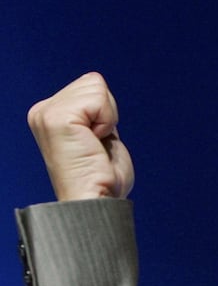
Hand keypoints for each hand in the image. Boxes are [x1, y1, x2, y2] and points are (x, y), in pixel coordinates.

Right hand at [27, 72, 133, 199]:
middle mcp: (42, 111)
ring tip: (95, 145)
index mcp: (49, 114)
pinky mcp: (57, 119)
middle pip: (94, 83)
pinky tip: (94, 143)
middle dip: (107, 114)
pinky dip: (107, 121)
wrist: (95, 203)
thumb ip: (94, 113)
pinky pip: (99, 100)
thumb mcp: (99, 136)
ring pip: (97, 88)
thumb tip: (97, 88)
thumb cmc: (102, 179)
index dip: (105, 114)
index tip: (95, 143)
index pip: (91, 85)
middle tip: (96, 145)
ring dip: (107, 119)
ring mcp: (46, 114)